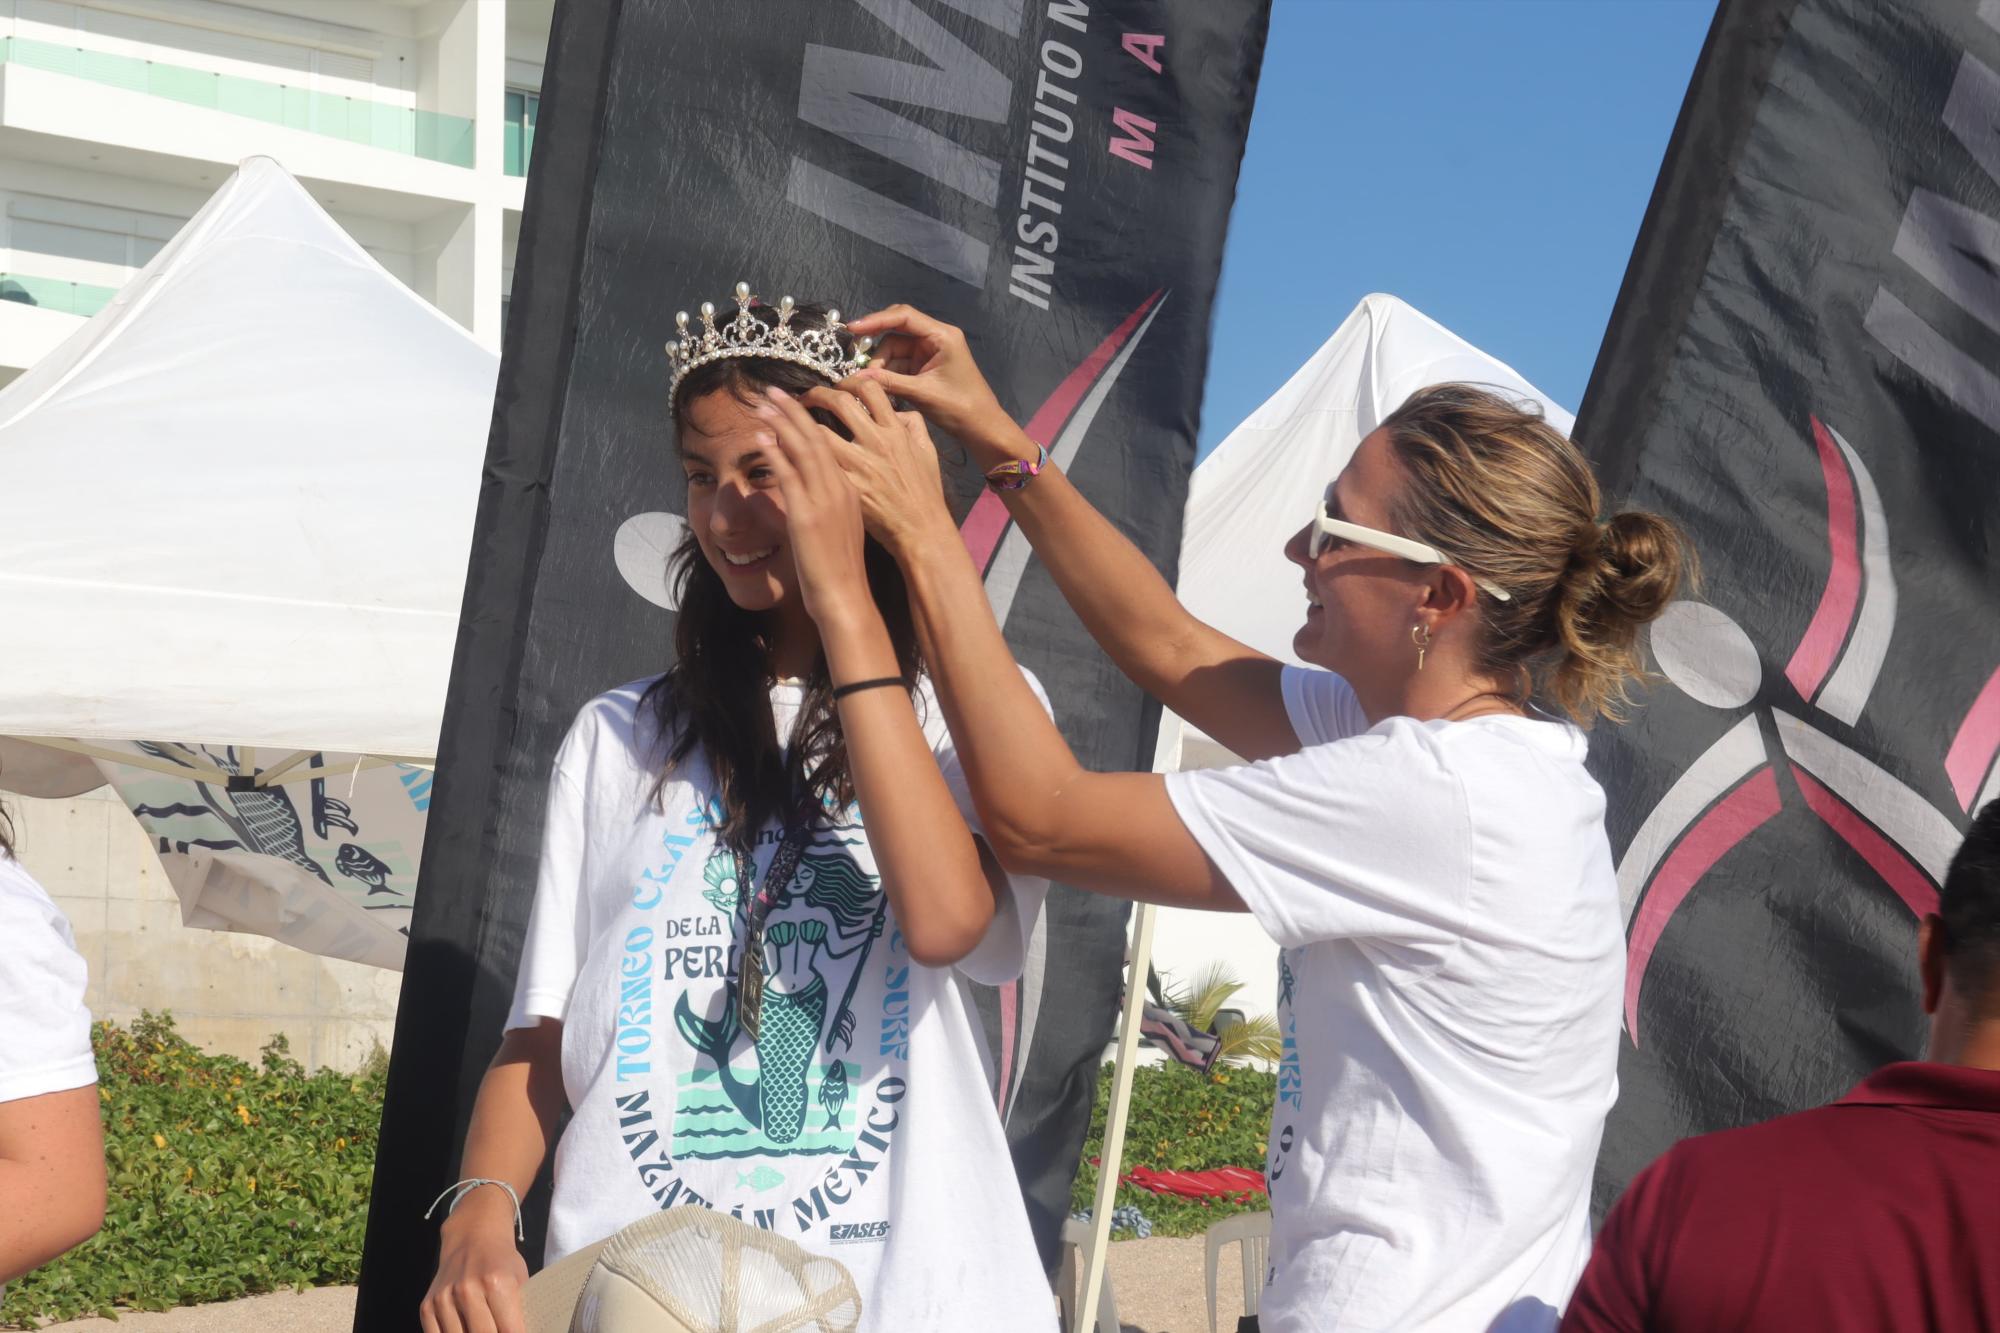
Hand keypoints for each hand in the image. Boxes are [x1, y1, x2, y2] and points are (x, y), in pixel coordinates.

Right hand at [422, 1196, 527, 1332]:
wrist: (471, 1238)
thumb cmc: (501, 1261)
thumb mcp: (521, 1279)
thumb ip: (520, 1310)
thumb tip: (525, 1332)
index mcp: (497, 1283)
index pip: (510, 1330)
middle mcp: (468, 1290)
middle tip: (500, 1330)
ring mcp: (444, 1299)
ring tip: (483, 1328)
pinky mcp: (427, 1307)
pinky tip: (464, 1330)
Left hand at [756, 387, 875, 626]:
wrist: (846, 598)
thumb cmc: (841, 573)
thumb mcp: (841, 531)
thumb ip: (829, 509)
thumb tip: (810, 499)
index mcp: (852, 492)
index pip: (830, 447)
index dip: (809, 423)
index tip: (793, 406)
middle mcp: (841, 490)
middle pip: (817, 439)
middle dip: (794, 412)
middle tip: (774, 391)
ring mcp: (825, 501)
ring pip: (803, 450)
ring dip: (781, 423)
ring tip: (764, 403)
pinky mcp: (806, 515)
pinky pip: (789, 475)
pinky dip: (775, 453)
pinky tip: (761, 438)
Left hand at [801, 380, 956, 560]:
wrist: (921, 529)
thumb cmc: (925, 494)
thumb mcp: (928, 453)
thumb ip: (914, 426)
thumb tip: (898, 411)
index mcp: (896, 431)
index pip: (870, 390)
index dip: (850, 381)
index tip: (838, 386)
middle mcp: (876, 442)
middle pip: (839, 402)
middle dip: (816, 393)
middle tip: (804, 397)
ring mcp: (859, 465)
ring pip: (818, 433)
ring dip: (797, 423)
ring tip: (784, 421)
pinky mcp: (846, 487)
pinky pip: (813, 465)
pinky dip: (796, 455)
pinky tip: (782, 450)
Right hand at [845, 304, 1034, 468]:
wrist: (981, 428)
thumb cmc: (960, 407)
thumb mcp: (922, 393)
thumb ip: (889, 382)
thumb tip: (856, 378)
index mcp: (942, 335)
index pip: (904, 317)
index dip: (876, 320)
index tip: (853, 329)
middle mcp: (935, 338)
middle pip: (896, 332)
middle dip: (877, 349)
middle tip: (859, 366)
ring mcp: (929, 352)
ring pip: (894, 350)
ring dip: (881, 366)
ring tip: (872, 386)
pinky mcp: (924, 366)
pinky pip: (899, 364)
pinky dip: (888, 374)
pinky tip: (879, 387)